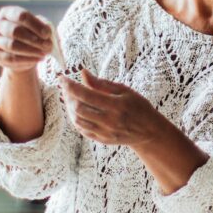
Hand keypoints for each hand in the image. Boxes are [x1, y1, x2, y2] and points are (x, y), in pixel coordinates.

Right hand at [0, 6, 51, 72]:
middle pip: (14, 30)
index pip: (21, 15)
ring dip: (30, 50)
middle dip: (33, 39)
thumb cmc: (31, 35)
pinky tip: (37, 59)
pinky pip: (10, 58)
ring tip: (44, 53)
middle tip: (47, 46)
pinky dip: (26, 59)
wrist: (22, 53)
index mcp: (7, 13)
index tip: (47, 34)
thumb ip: (42, 28)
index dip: (36, 25)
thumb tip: (46, 34)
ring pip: (12, 45)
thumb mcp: (38, 28)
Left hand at [59, 70, 173, 146]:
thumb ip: (102, 83)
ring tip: (69, 98)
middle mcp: (110, 121)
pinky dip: (75, 119)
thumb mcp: (124, 91)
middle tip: (65, 87)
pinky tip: (76, 110)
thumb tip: (83, 72)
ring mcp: (105, 133)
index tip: (62, 78)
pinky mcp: (103, 140)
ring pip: (78, 121)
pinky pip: (82, 130)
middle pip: (78, 109)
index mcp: (116, 105)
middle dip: (68, 96)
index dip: (70, 86)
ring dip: (69, 108)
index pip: (86, 94)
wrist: (149, 131)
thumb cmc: (138, 106)